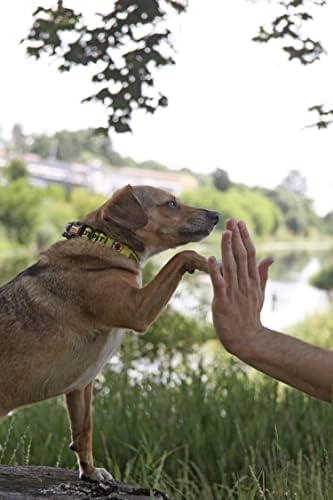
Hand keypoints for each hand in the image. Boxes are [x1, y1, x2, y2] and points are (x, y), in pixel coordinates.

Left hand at [208, 219, 272, 355]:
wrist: (247, 339)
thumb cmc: (250, 315)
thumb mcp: (259, 293)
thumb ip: (262, 274)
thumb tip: (270, 257)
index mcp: (252, 280)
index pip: (249, 254)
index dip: (244, 237)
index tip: (239, 223)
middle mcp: (244, 283)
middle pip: (241, 256)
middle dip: (236, 237)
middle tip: (230, 220)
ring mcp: (234, 292)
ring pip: (231, 266)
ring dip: (227, 249)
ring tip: (224, 233)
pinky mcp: (223, 302)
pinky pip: (219, 284)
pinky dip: (215, 271)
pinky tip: (211, 258)